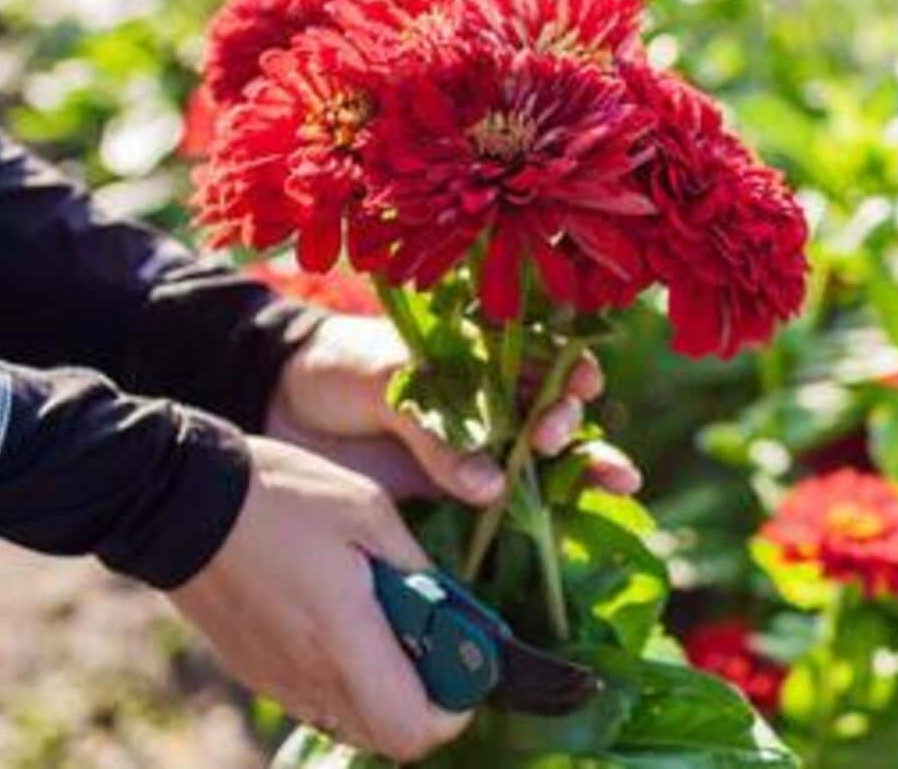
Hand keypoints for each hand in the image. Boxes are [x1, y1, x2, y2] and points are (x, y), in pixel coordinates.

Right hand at [171, 437, 465, 760]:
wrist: (178, 497)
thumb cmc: (280, 494)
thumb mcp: (367, 511)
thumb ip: (415, 568)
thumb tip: (451, 609)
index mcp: (344, 637)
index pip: (413, 729)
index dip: (453, 711)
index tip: (464, 667)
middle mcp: (309, 675)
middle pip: (388, 739)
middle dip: (424, 703)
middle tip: (430, 645)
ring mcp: (277, 679)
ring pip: (351, 724)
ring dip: (382, 693)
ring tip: (383, 628)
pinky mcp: (253, 670)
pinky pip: (315, 701)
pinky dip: (342, 681)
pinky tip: (338, 623)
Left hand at [266, 315, 641, 505]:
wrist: (278, 403)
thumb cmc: (339, 368)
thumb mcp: (386, 379)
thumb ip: (436, 429)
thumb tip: (492, 486)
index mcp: (480, 360)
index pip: (545, 361)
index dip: (570, 372)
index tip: (577, 384)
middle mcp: (491, 409)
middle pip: (557, 420)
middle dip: (578, 430)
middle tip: (557, 438)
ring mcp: (476, 457)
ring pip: (547, 471)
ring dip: (587, 477)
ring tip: (620, 481)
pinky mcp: (453, 502)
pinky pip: (504, 520)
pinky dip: (540, 530)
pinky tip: (575, 538)